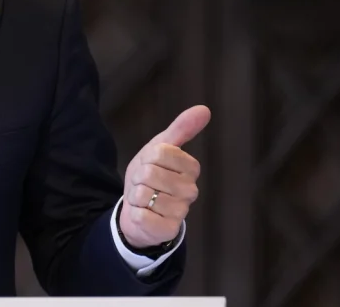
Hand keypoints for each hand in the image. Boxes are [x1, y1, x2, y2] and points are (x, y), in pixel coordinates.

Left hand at [119, 105, 209, 248]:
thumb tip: (204, 109)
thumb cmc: (150, 176)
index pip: (162, 152)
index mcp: (190, 168)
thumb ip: (180, 129)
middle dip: (138, 178)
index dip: (148, 157)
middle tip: (144, 184)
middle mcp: (190, 190)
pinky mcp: (168, 230)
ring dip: (135, 196)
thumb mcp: (159, 148)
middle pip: (150, 172)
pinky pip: (142, 215)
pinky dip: (135, 213)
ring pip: (144, 193)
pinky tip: (144, 214)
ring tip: (144, 199)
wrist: (138, 209)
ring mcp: (181, 211)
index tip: (150, 164)